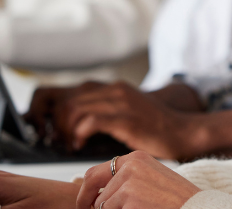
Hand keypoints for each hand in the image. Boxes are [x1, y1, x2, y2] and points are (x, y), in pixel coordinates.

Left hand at [41, 81, 193, 158]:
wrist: (182, 131)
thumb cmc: (153, 129)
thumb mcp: (123, 113)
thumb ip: (101, 111)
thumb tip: (70, 125)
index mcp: (111, 87)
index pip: (65, 91)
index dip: (50, 110)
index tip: (49, 130)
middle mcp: (114, 89)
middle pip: (65, 99)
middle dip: (54, 124)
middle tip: (59, 141)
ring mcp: (121, 102)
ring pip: (73, 108)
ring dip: (65, 130)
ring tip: (71, 144)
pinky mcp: (126, 118)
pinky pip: (91, 121)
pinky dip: (79, 134)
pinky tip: (81, 144)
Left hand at [76, 152, 199, 208]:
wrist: (196, 207)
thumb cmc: (176, 199)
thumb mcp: (150, 180)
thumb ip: (127, 180)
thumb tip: (97, 194)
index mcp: (136, 158)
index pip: (97, 171)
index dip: (86, 189)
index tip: (86, 203)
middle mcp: (130, 164)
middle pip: (91, 183)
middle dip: (86, 200)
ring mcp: (128, 179)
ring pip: (102, 203)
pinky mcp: (128, 195)